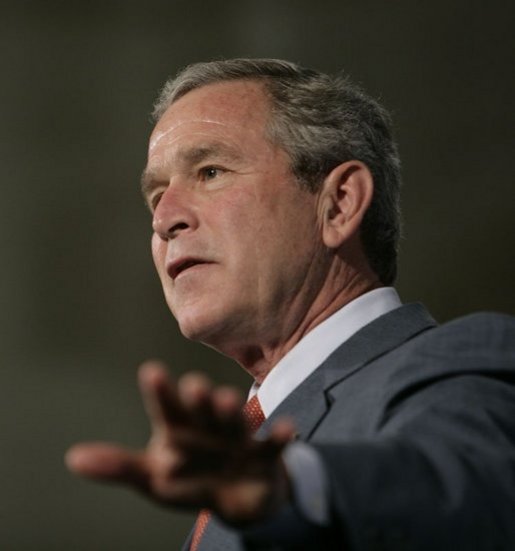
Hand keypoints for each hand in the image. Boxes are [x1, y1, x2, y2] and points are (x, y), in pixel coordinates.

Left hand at [65, 361, 294, 524]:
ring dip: (232, 412)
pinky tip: (287, 430)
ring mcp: (237, 438)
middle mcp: (208, 425)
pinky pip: (273, 447)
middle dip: (199, 399)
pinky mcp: (264, 456)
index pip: (168, 409)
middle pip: (203, 410)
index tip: (151, 371)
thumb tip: (72, 458)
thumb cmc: (190, 477)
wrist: (237, 494)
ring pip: (235, 423)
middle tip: (194, 386)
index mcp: (181, 428)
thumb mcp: (153, 477)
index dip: (160, 392)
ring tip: (228, 401)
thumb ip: (119, 466)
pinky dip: (280, 438)